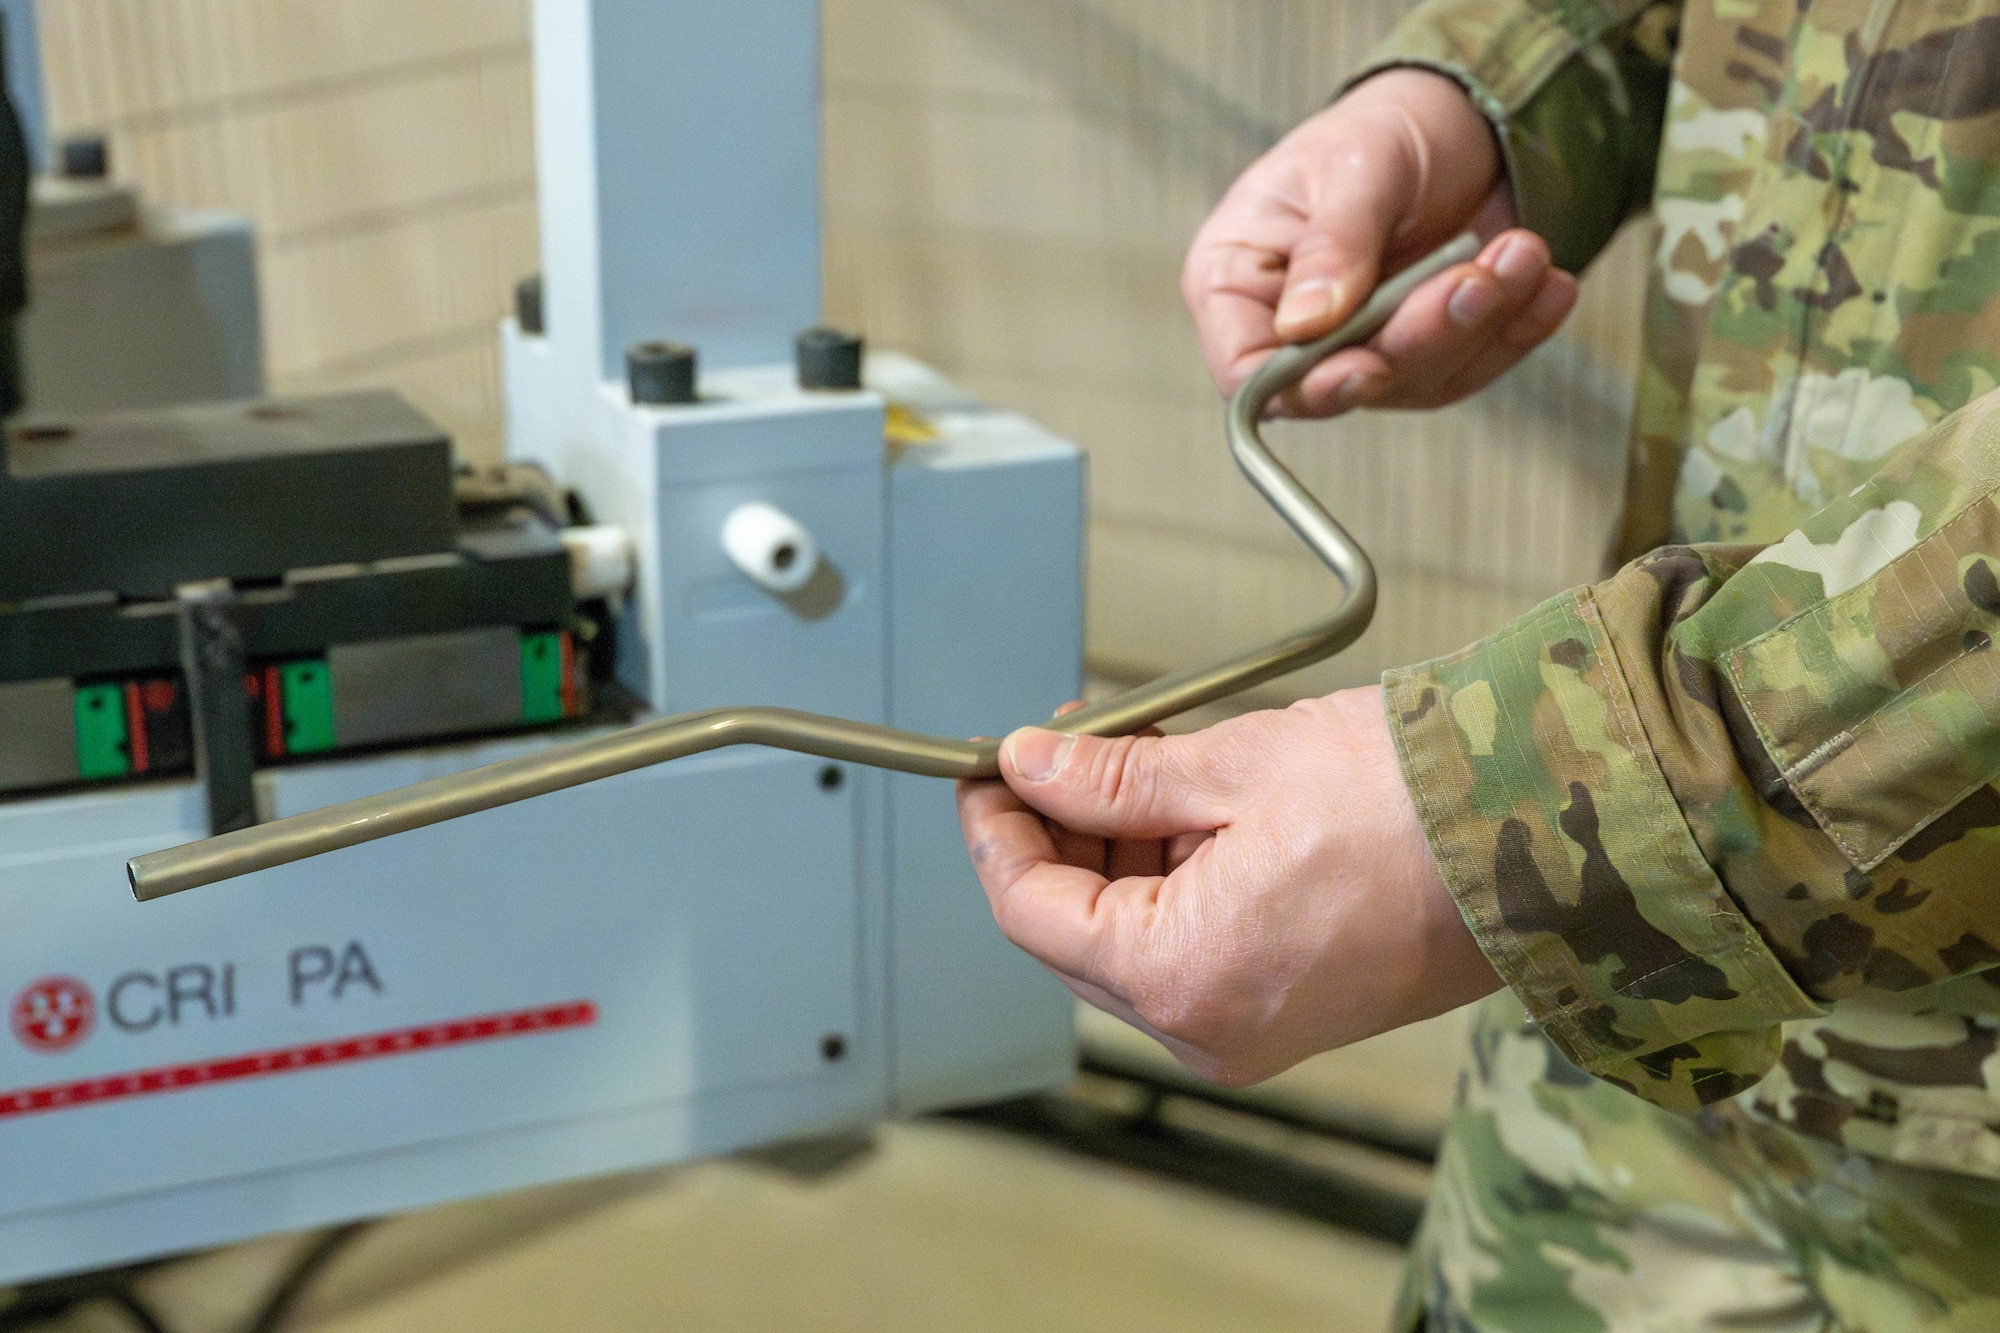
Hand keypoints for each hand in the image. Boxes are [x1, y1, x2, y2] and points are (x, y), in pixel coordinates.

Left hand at [956, 687, 1500, 1085]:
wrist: (1545, 833)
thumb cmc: (1408, 802)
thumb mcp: (1232, 767)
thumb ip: (1111, 779)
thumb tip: (1029, 766)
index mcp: (1179, 978)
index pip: (1028, 910)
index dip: (996, 830)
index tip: (990, 767)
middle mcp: (1207, 1028)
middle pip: (1074, 930)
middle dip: (1058, 834)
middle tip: (1064, 748)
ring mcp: (1250, 1028)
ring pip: (1131, 935)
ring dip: (1116, 849)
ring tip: (1138, 758)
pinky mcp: (1288, 1008)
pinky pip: (1191, 945)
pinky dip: (1172, 876)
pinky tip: (1187, 803)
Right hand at [1182, 68, 1577, 417]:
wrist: (1459, 119)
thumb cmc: (1383, 129)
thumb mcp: (1355, 166)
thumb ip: (1333, 244)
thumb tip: (1306, 324)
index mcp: (1238, 282)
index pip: (1245, 370)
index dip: (1299, 387)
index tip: (1362, 367)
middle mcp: (1292, 331)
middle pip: (1341, 384)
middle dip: (1419, 335)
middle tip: (1474, 277)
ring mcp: (1361, 348)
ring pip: (1414, 380)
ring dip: (1478, 322)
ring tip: (1519, 251)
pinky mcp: (1426, 352)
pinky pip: (1471, 366)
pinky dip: (1516, 329)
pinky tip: (1546, 285)